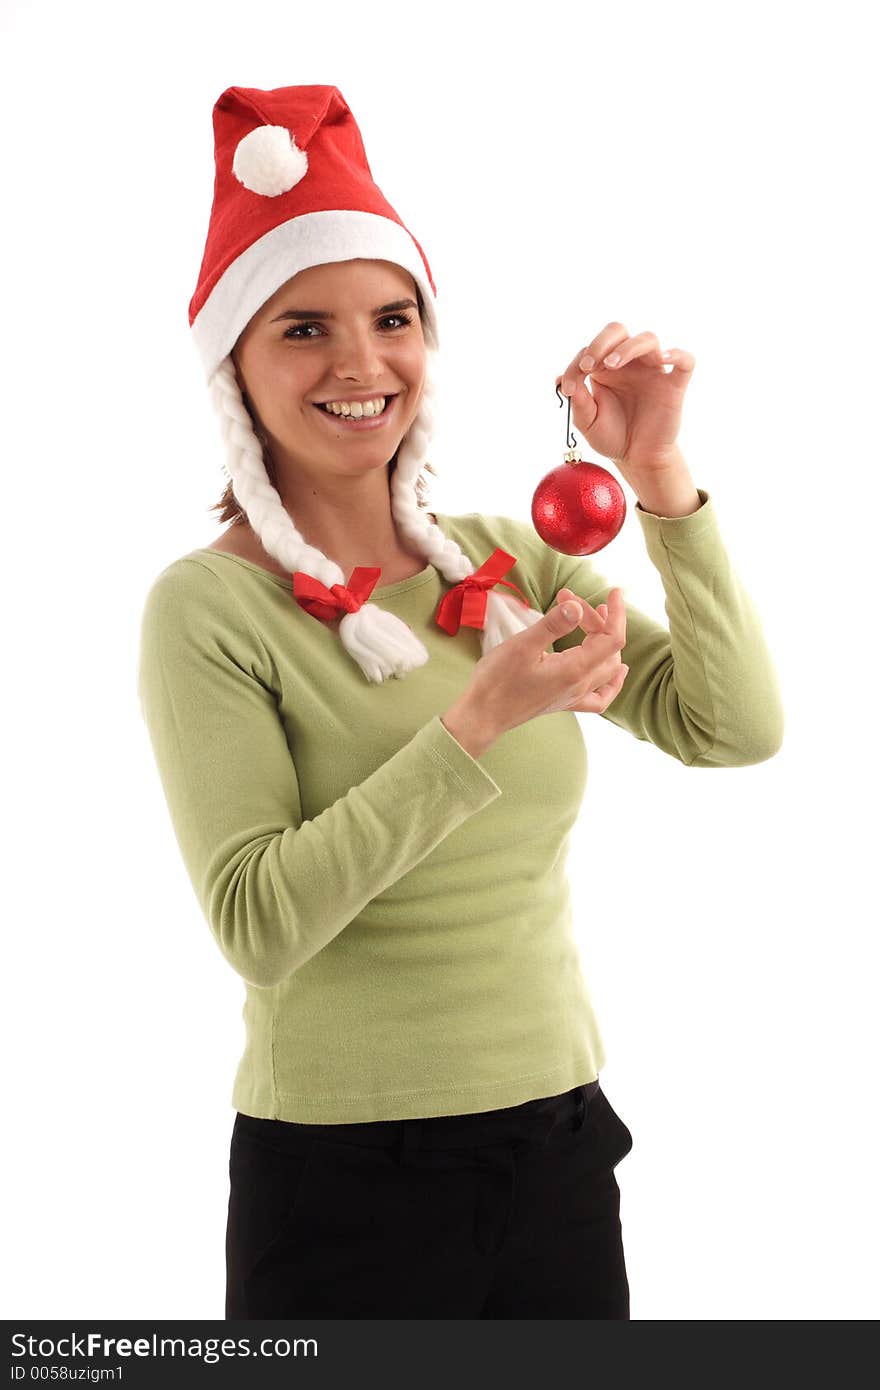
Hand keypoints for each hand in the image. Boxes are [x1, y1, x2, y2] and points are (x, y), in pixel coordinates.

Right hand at [443, 588, 629, 754]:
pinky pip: (600, 696)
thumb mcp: (522, 645)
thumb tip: (578, 607)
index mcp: (574, 669)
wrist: (482, 716)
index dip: (617, 613)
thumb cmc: (497, 681)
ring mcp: (573, 696)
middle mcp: (579, 685)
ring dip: (606, 642)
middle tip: (568, 600)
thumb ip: (553, 625)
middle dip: (597, 619)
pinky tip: (615, 672)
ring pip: (608, 668)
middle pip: (609, 649)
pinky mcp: (564, 702)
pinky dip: (612, 682)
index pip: (612, 638)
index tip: (613, 592)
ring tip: (593, 621)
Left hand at [555, 322, 695, 480]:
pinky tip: (664, 358)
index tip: (570, 388)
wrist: (637, 458)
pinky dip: (677, 354)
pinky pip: (685, 361)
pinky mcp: (674, 385)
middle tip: (589, 365)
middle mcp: (629, 363)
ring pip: (647, 339)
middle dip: (601, 342)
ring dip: (627, 347)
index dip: (576, 365)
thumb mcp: (588, 422)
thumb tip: (562, 378)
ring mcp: (653, 371)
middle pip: (617, 331)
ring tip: (611, 365)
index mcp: (605, 368)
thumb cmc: (613, 436)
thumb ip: (579, 401)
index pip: (590, 350)